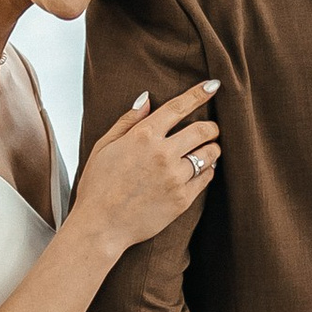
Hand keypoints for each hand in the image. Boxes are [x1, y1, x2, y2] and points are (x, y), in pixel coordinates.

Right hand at [71, 80, 220, 253]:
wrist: (101, 226)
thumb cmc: (98, 186)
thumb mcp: (104, 147)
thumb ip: (127, 121)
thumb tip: (147, 99)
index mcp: (143, 137)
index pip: (178, 107)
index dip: (199, 94)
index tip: (213, 86)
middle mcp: (162, 154)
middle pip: (203, 130)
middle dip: (211, 126)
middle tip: (210, 128)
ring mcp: (174, 178)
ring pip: (209, 154)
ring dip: (212, 148)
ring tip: (207, 149)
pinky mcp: (182, 199)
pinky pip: (207, 177)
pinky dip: (208, 170)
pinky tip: (201, 169)